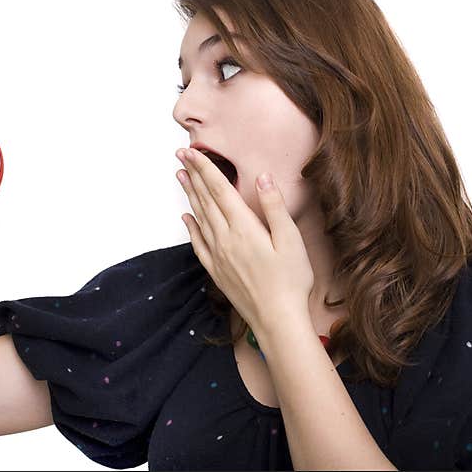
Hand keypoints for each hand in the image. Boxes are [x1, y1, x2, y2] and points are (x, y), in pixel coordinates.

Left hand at [175, 147, 314, 340]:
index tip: (191, 151)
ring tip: (180, 177)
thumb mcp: (291, 240)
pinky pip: (198, 244)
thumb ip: (274, 207)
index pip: (219, 190)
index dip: (204, 168)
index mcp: (244, 228)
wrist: (277, 320)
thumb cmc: (290, 281)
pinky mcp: (217, 271)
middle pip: (205, 200)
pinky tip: (186, 218)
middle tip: (181, 156)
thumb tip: (263, 177)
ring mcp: (219, 256)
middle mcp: (225, 239)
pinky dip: (190, 228)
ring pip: (199, 218)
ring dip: (189, 195)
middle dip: (193, 175)